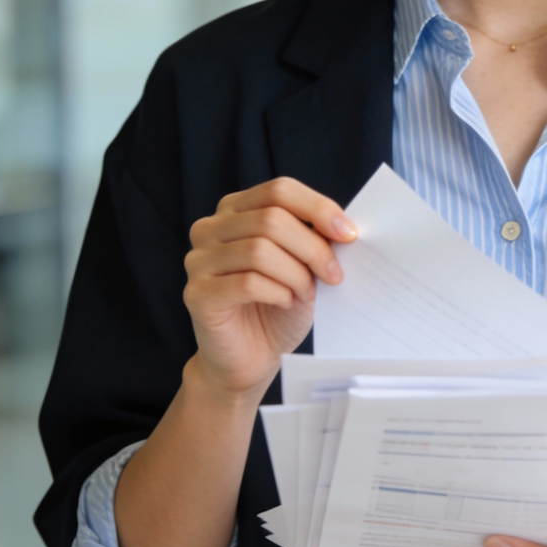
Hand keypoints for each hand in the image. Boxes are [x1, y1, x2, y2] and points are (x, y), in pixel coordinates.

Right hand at [182, 177, 355, 397]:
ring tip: (306, 293)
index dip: (318, 208)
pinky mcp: (198, 294)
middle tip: (333, 275)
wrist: (251, 357)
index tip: (349, 234)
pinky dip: (278, 293)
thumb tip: (345, 225)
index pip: (279, 190)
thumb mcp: (302, 264)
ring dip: (296, 274)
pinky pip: (248, 282)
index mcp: (235, 210)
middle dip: (312, 248)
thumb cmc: (278, 305)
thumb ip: (314, 238)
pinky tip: (286, 303)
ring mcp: (198, 260)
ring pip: (259, 250)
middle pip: (271, 219)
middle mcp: (210, 229)